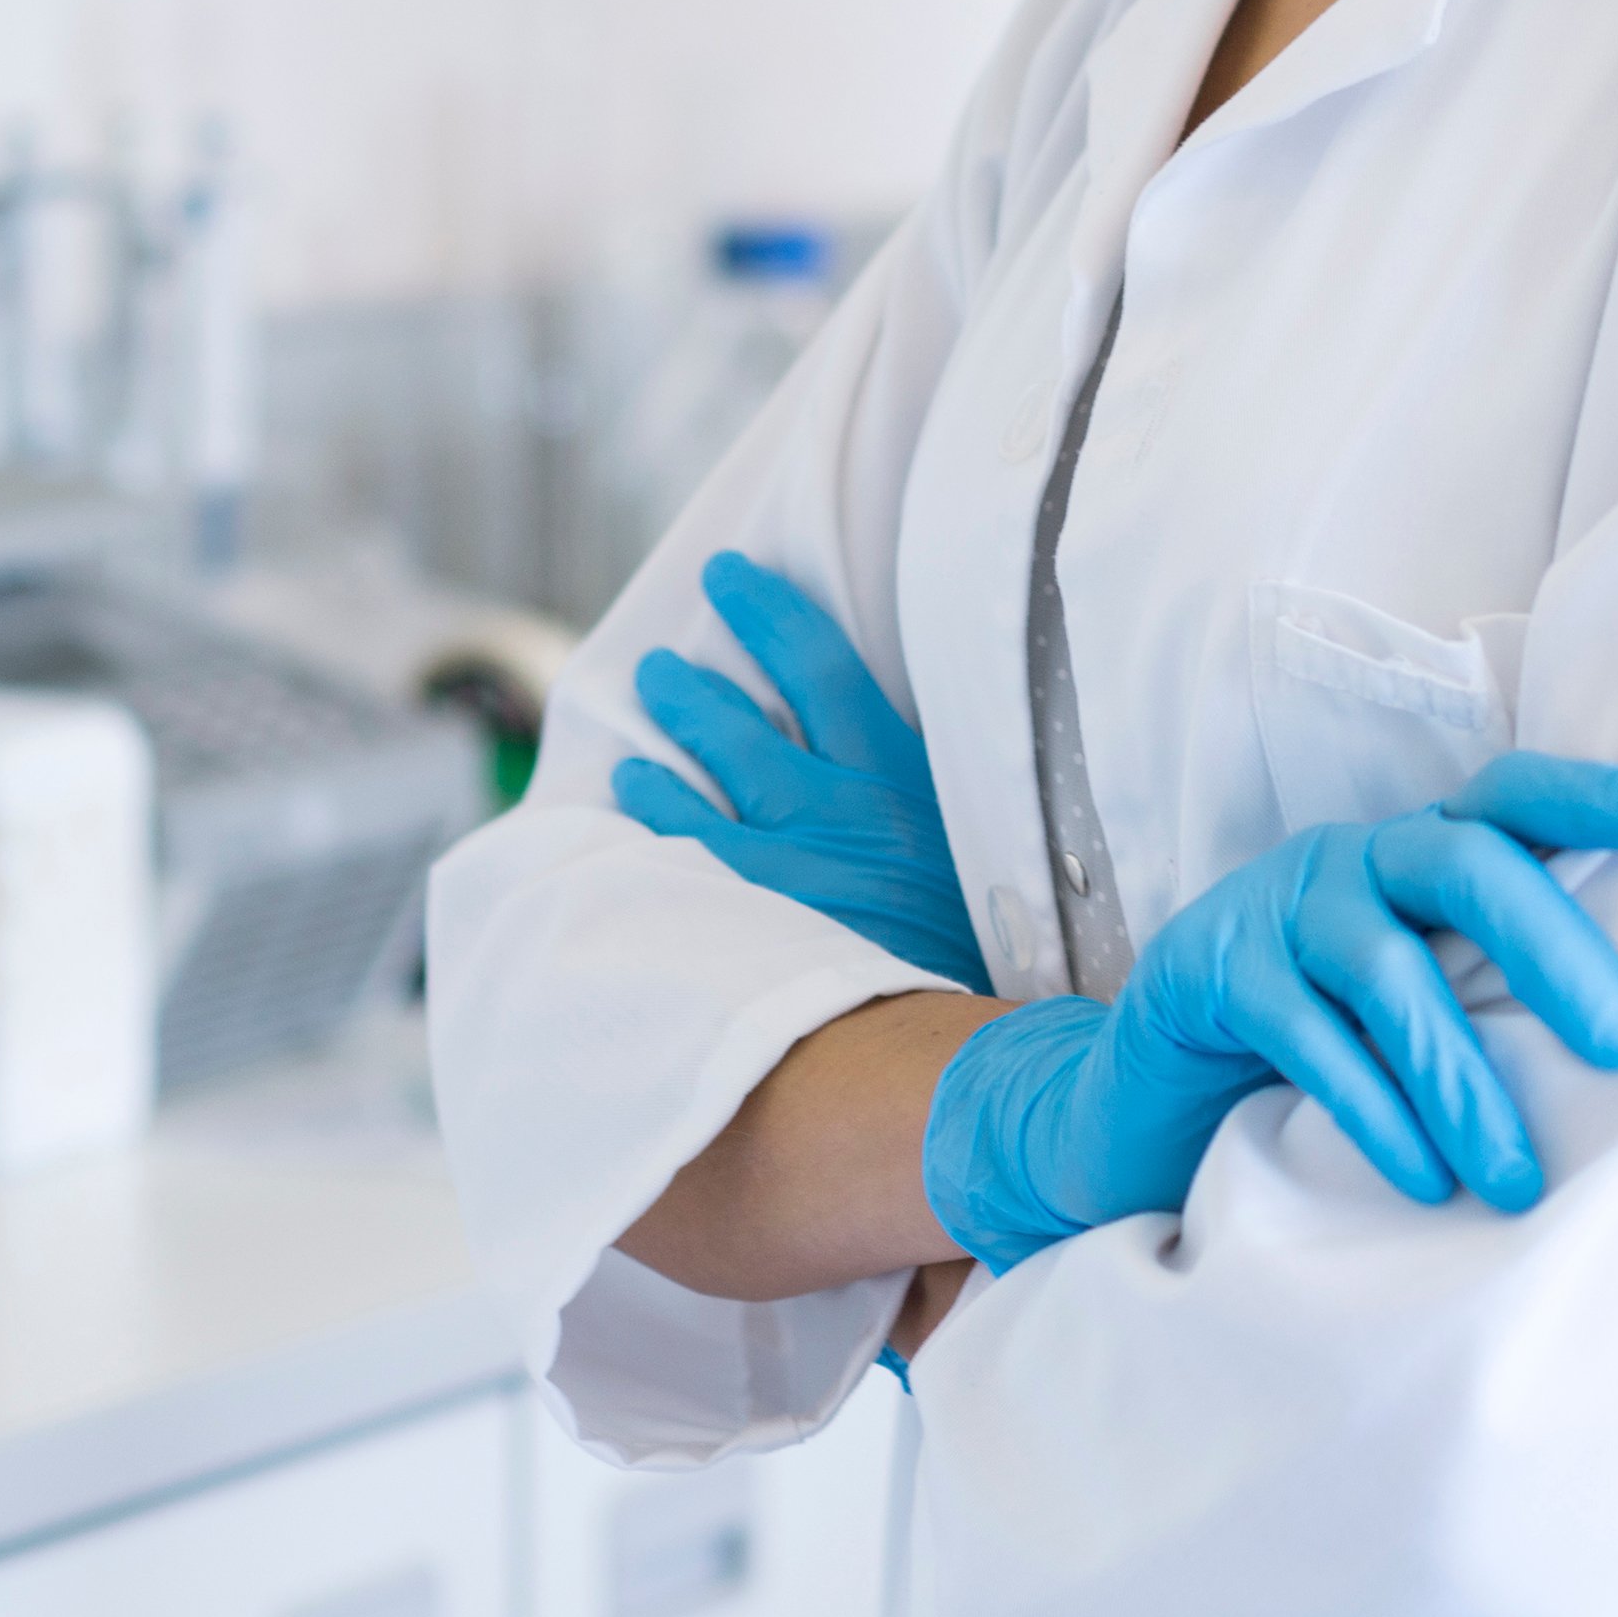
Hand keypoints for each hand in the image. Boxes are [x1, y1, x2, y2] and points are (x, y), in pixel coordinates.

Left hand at [612, 553, 991, 992]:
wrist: (974, 1040)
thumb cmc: (984, 941)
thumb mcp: (979, 840)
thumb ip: (929, 785)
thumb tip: (886, 732)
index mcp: (905, 777)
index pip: (823, 664)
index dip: (768, 610)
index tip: (731, 575)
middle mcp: (842, 808)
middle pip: (749, 719)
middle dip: (696, 683)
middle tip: (662, 660)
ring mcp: (796, 864)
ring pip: (711, 774)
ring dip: (672, 732)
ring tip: (644, 710)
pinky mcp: (761, 919)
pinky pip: (687, 845)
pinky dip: (655, 808)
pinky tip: (633, 784)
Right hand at [919, 751, 1617, 1272]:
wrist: (1146, 1092)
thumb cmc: (1315, 1050)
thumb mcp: (1408, 1001)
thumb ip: (1487, 991)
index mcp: (1412, 858)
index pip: (1503, 799)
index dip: (1577, 795)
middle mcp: (1350, 862)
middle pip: (1464, 865)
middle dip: (1553, 949)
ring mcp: (1276, 911)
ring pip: (1389, 971)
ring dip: (1463, 1079)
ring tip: (1518, 1179)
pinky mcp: (1213, 975)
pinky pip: (1307, 1039)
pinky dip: (1374, 1112)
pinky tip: (1422, 1179)